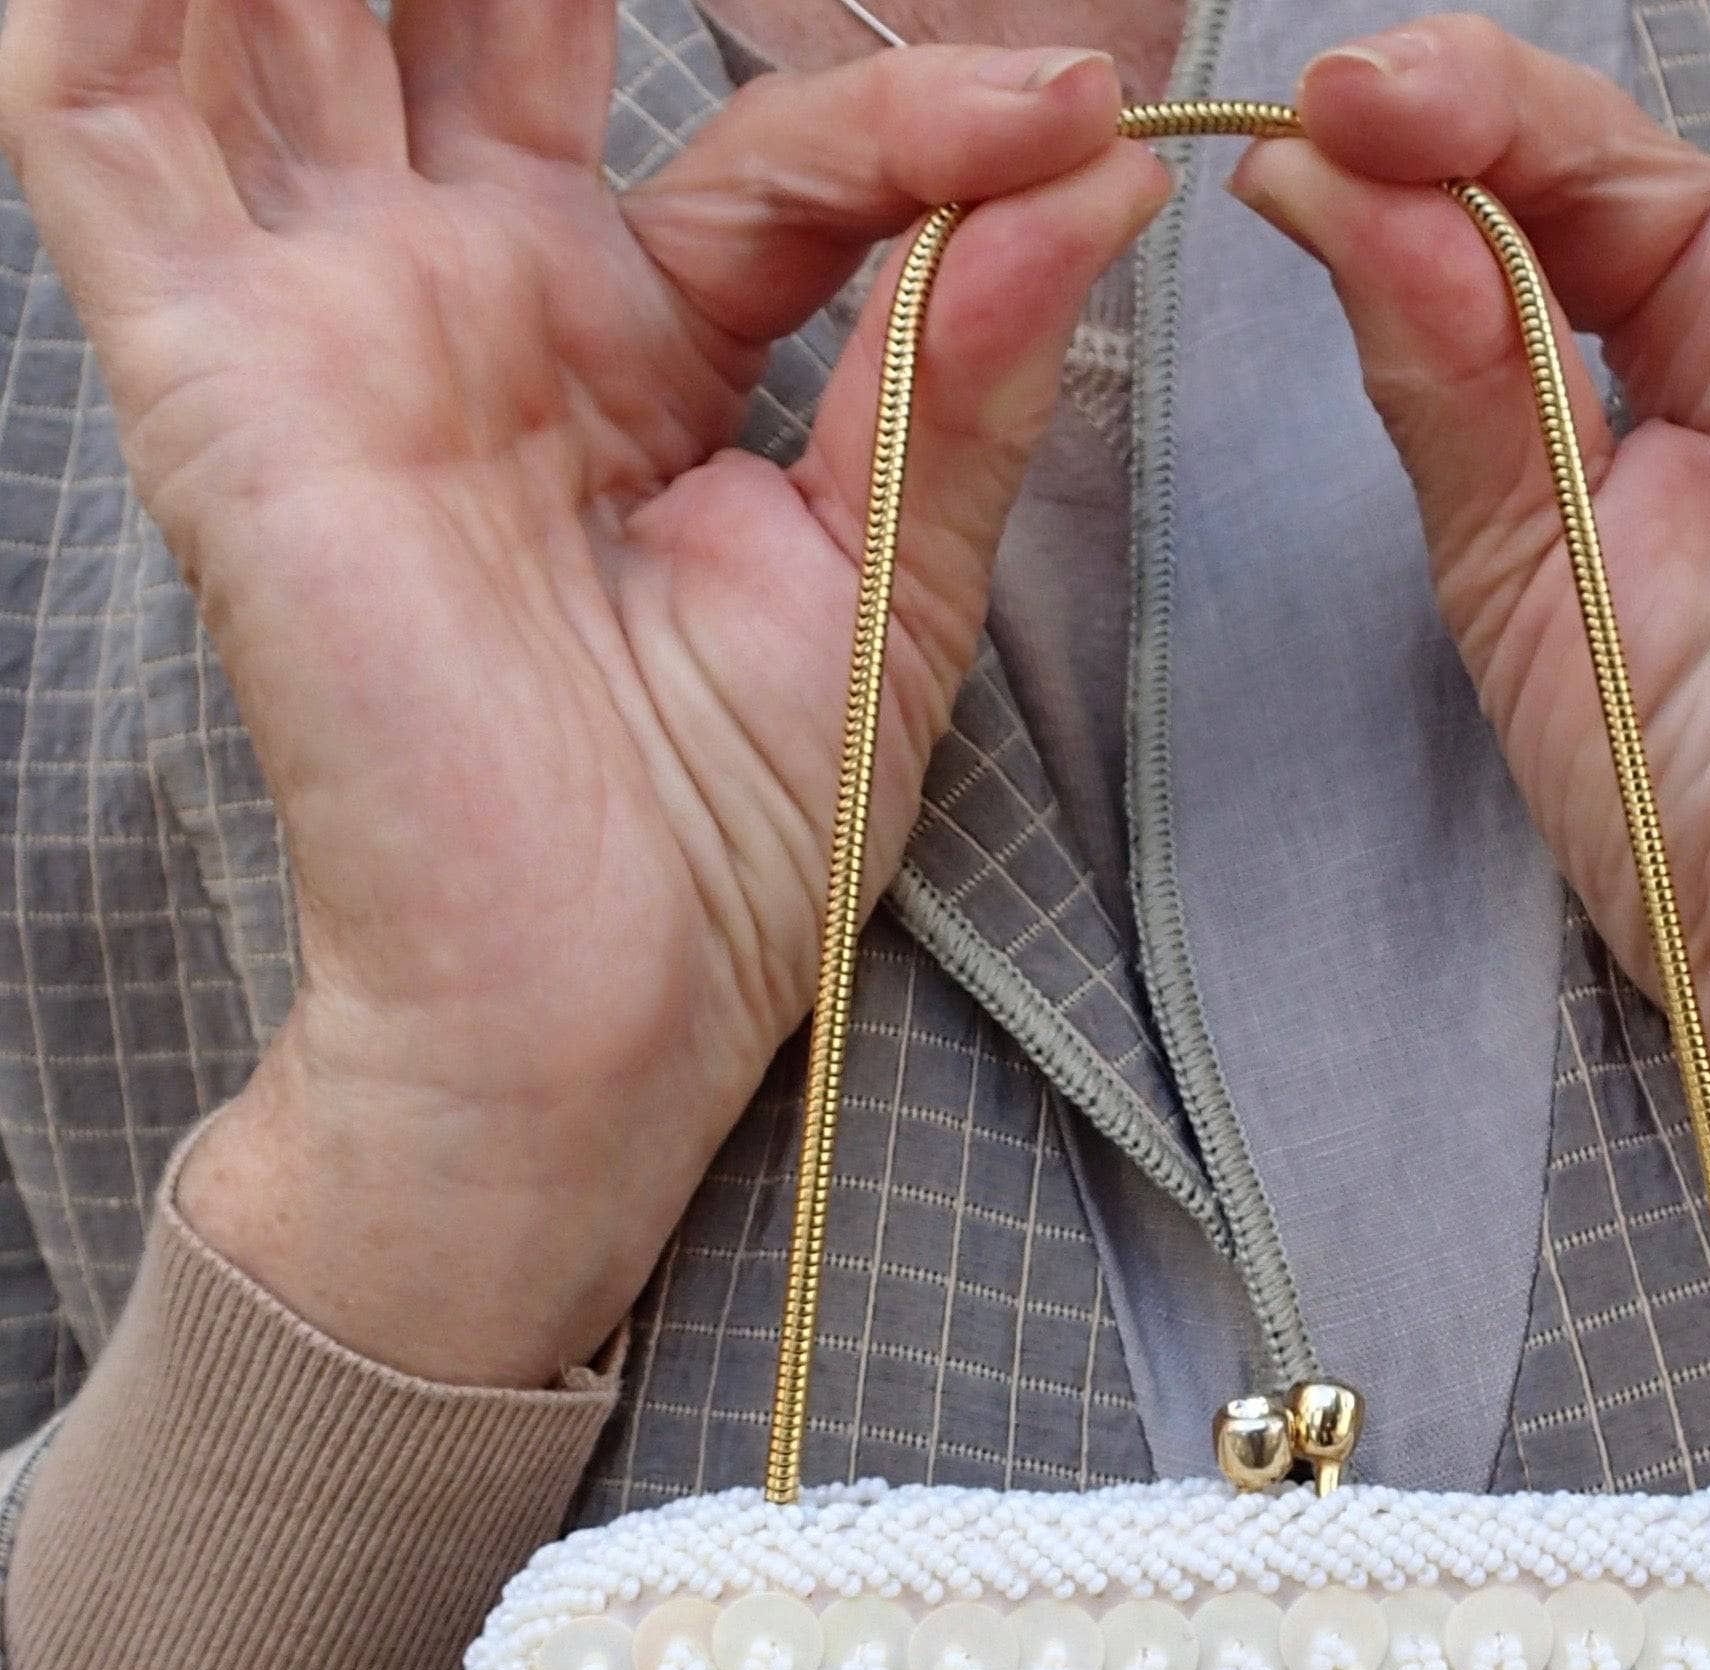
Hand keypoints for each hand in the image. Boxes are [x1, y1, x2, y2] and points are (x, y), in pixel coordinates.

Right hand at [0, 3, 1167, 1382]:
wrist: (597, 1015)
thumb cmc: (730, 845)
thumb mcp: (888, 589)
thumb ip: (961, 374)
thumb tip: (1088, 180)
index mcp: (636, 350)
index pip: (768, 151)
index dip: (914, 114)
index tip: (1079, 113)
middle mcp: (471, 298)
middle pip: (479, 8)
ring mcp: (335, 315)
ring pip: (290, 14)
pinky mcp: (216, 367)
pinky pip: (106, 113)